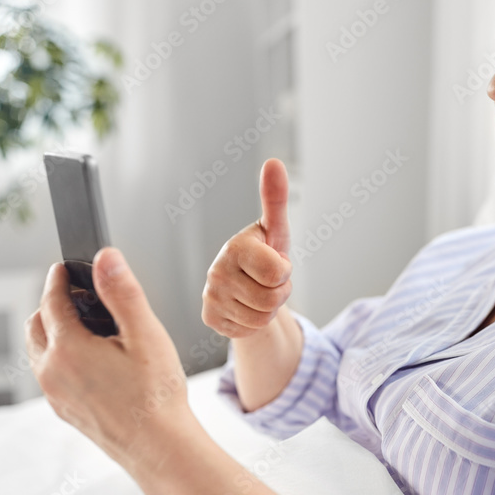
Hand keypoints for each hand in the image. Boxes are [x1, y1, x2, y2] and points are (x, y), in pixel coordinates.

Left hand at [25, 248, 192, 470]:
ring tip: (86, 324)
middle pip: (37, 325)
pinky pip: (50, 374)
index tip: (64, 267)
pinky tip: (92, 357)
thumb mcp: (145, 333)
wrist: (158, 445)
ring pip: (40, 351)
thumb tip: (105, 258)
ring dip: (54, 331)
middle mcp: (52, 372)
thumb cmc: (156, 394)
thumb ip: (122, 292)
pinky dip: (60, 356)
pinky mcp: (64, 409)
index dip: (59, 279)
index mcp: (68, 349)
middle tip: (79, 294)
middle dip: (53, 304)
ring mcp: (55, 394)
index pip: (52, 301)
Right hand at [202, 158, 293, 338]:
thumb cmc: (265, 253)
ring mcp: (211, 297)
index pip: (278, 272)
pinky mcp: (209, 319)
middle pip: (271, 299)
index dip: (284, 271)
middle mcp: (216, 271)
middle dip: (279, 292)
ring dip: (269, 309)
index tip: (275, 262)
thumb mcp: (276, 229)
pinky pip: (248, 331)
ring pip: (262, 318)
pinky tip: (246, 307)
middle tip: (269, 281)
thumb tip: (273, 162)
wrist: (247, 285)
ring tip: (259, 292)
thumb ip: (275, 198)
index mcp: (235, 247)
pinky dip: (254, 322)